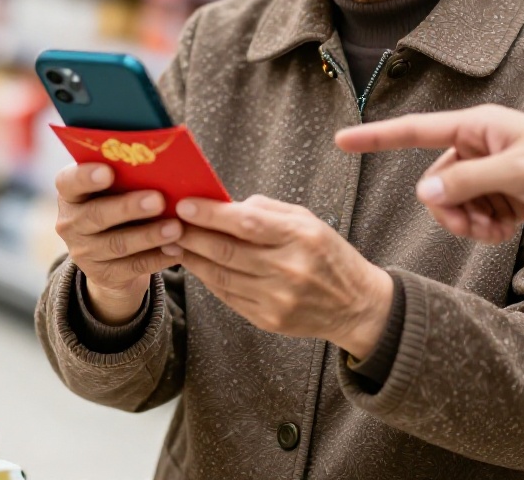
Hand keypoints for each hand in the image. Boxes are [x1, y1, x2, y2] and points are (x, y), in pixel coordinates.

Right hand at [53, 163, 182, 324]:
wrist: (111, 255)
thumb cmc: (118, 205)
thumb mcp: (114, 190)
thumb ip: (126, 178)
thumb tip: (161, 167)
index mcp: (70, 193)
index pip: (68, 182)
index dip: (85, 176)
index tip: (108, 171)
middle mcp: (70, 223)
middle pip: (96, 215)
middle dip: (128, 208)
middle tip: (158, 200)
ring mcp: (83, 252)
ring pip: (117, 244)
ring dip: (149, 236)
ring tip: (176, 228)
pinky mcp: (102, 275)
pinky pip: (132, 267)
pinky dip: (156, 258)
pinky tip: (176, 250)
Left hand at [167, 196, 393, 357]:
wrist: (355, 306)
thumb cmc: (328, 254)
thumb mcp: (308, 220)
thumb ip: (266, 209)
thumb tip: (224, 204)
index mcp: (300, 237)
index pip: (247, 223)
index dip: (211, 214)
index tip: (184, 204)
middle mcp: (288, 269)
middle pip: (226, 250)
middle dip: (191, 235)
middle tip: (168, 222)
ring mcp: (277, 299)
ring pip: (220, 275)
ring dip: (192, 257)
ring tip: (172, 242)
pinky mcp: (268, 319)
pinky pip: (227, 296)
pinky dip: (208, 278)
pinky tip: (195, 264)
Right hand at [335, 105, 523, 243]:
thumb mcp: (517, 172)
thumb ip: (467, 183)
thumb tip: (425, 194)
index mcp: (478, 128)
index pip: (416, 132)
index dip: (376, 138)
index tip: (342, 141)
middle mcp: (480, 148)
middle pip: (434, 183)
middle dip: (448, 209)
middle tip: (474, 224)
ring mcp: (493, 174)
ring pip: (453, 204)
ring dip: (467, 223)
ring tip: (495, 229)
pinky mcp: (507, 199)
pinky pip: (476, 218)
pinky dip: (484, 230)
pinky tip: (506, 231)